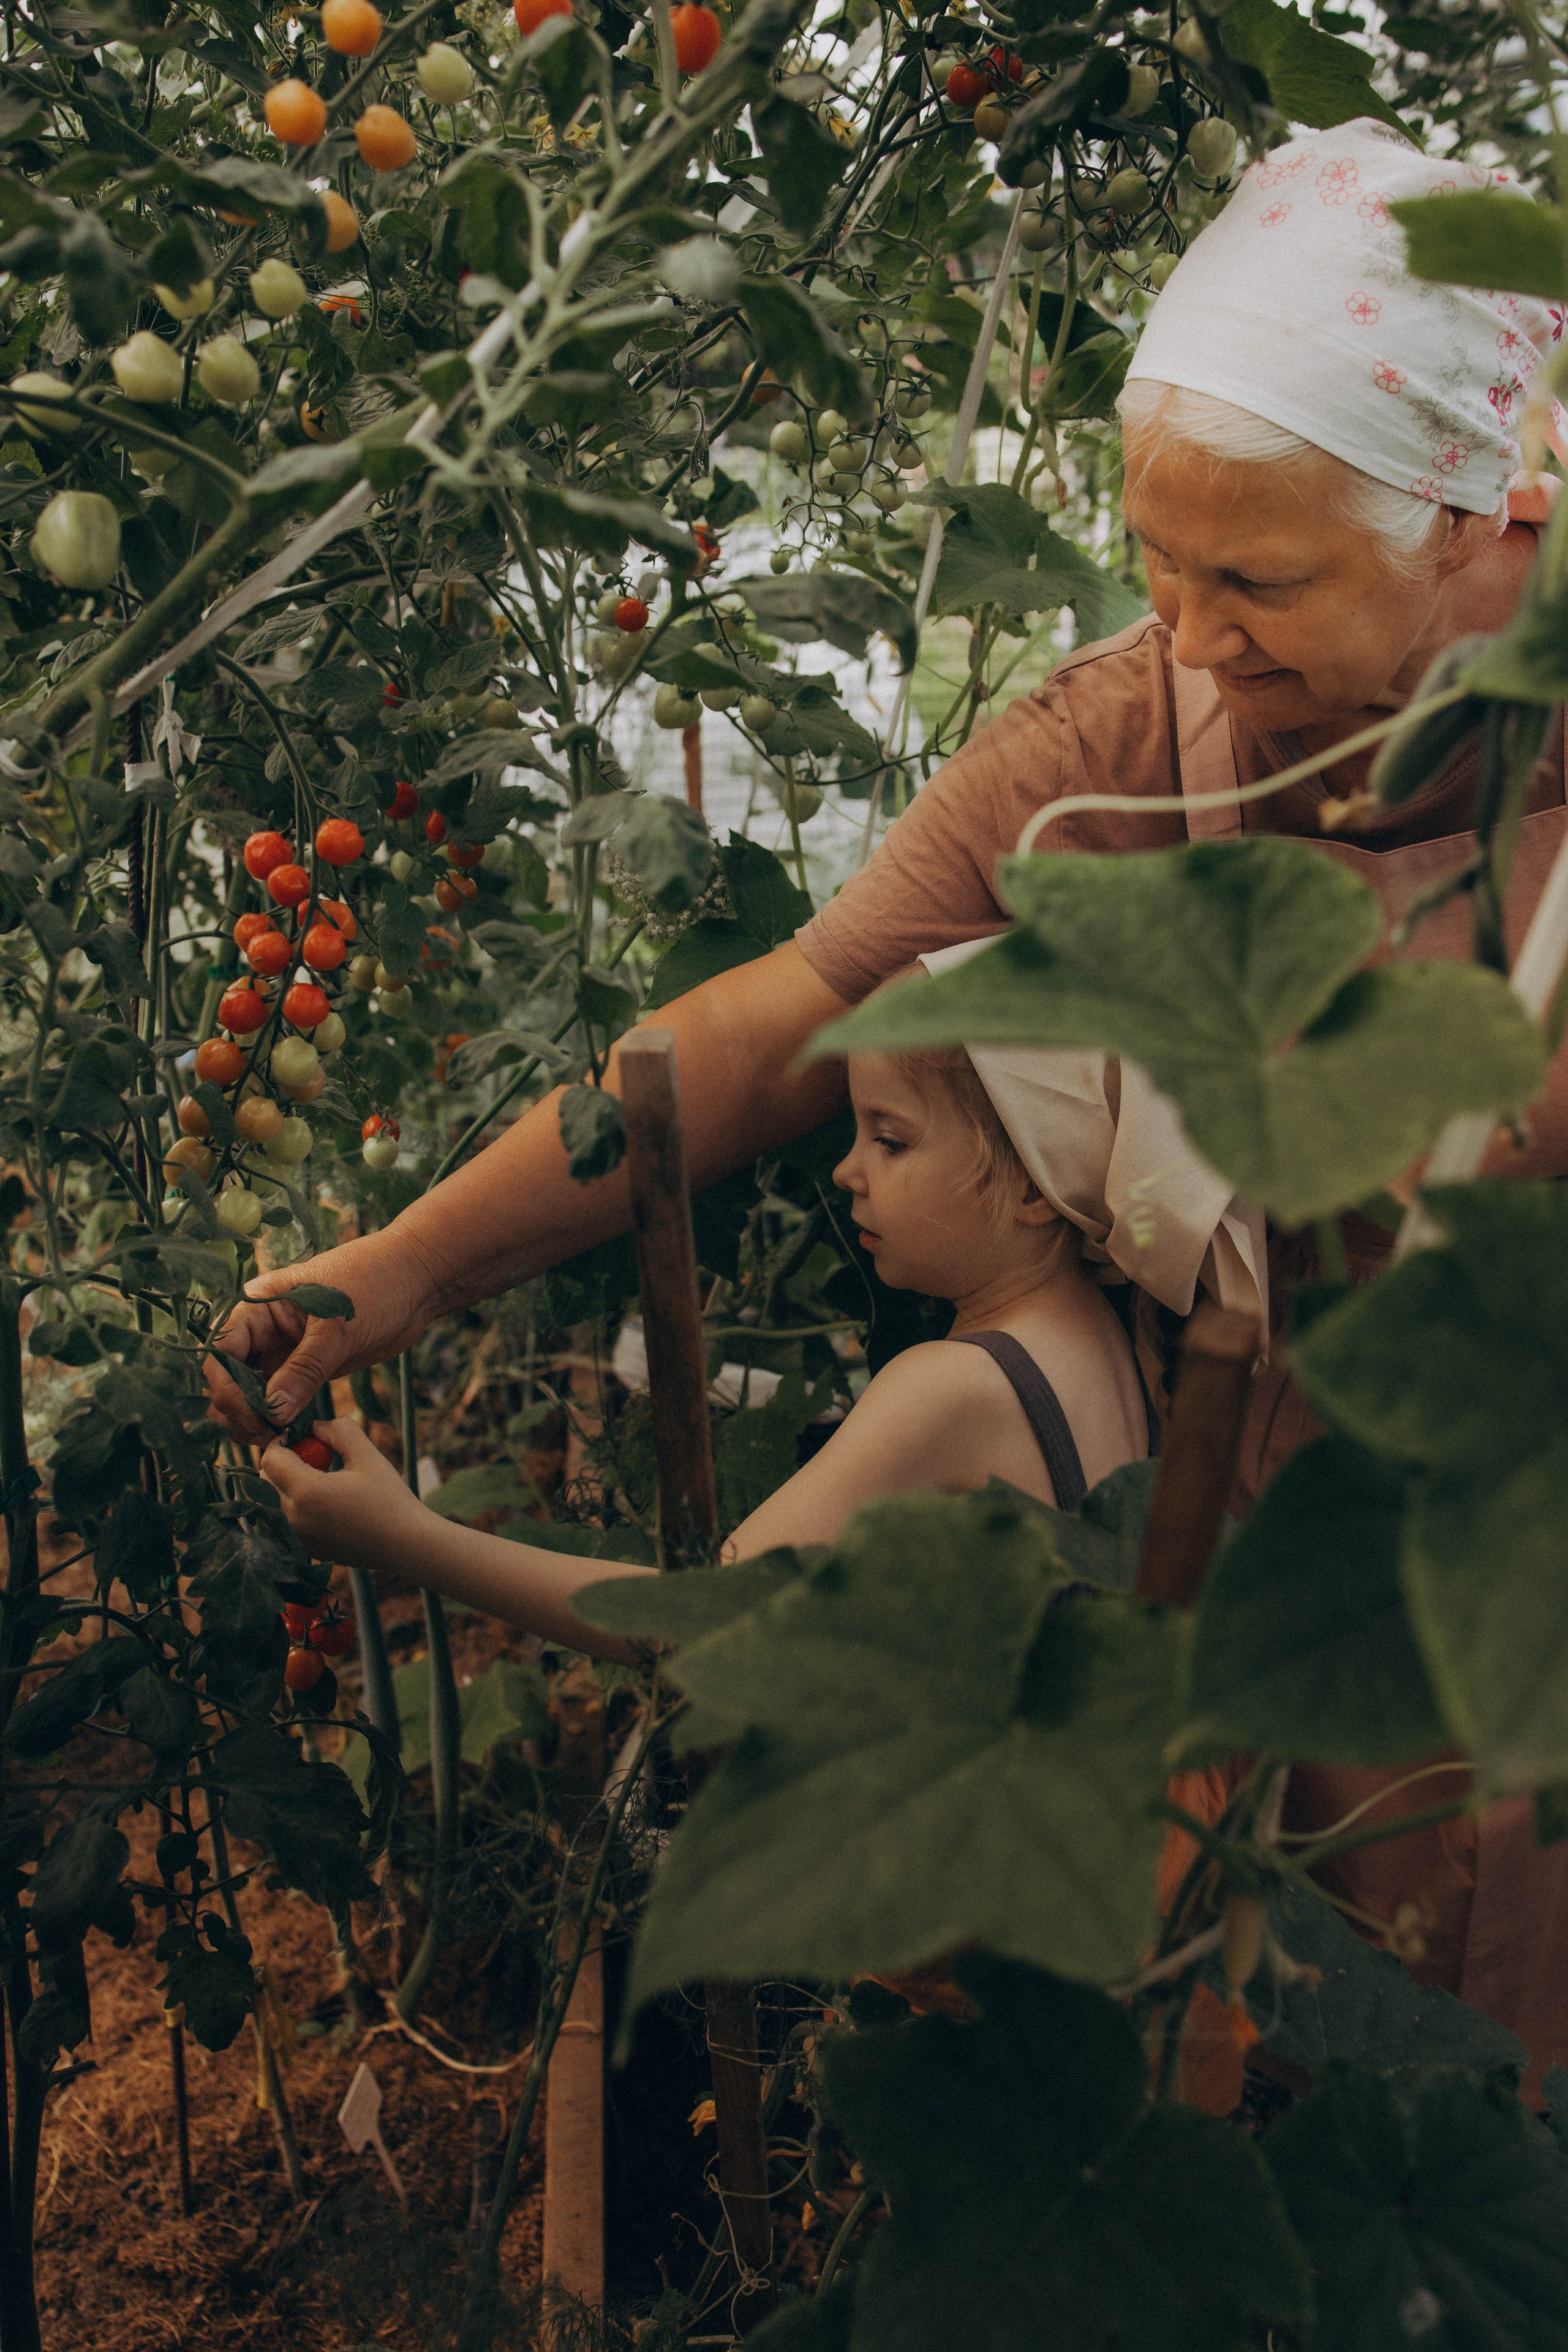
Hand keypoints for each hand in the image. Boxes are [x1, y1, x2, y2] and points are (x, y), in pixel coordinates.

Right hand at [205, 1229, 436, 1440]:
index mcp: (258, 1305)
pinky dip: (278, 1418)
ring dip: (255, 1419)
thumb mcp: (337, 1327)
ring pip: (250, 1393)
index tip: (253, 1416)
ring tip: (277, 1439)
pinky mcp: (304, 1370)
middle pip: (229, 1378)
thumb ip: (304, 1370)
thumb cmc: (375, 1284)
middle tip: (266, 1436)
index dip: (227, 1388)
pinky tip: (290, 1433)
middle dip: (238, 1410)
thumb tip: (271, 1412)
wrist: (416, 1281)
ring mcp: (282, 1351)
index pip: (221, 1352)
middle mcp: (262, 1330)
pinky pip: (280, 1399)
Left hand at [261, 1418, 423, 1569]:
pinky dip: (295, 1508)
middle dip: (281, 1463)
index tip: (303, 1438)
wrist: (406, 1544)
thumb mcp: (367, 1454)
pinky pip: (286, 1522)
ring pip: (272, 1503)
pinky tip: (326, 1506)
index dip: (282, 1442)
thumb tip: (314, 1426)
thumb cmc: (389, 1497)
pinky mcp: (306, 1551)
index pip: (270, 1458)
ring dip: (286, 1486)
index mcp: (307, 1491)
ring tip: (319, 1481)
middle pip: (264, 1481)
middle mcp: (294, 1518)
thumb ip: (338, 1430)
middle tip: (312, 1459)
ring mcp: (298, 1538)